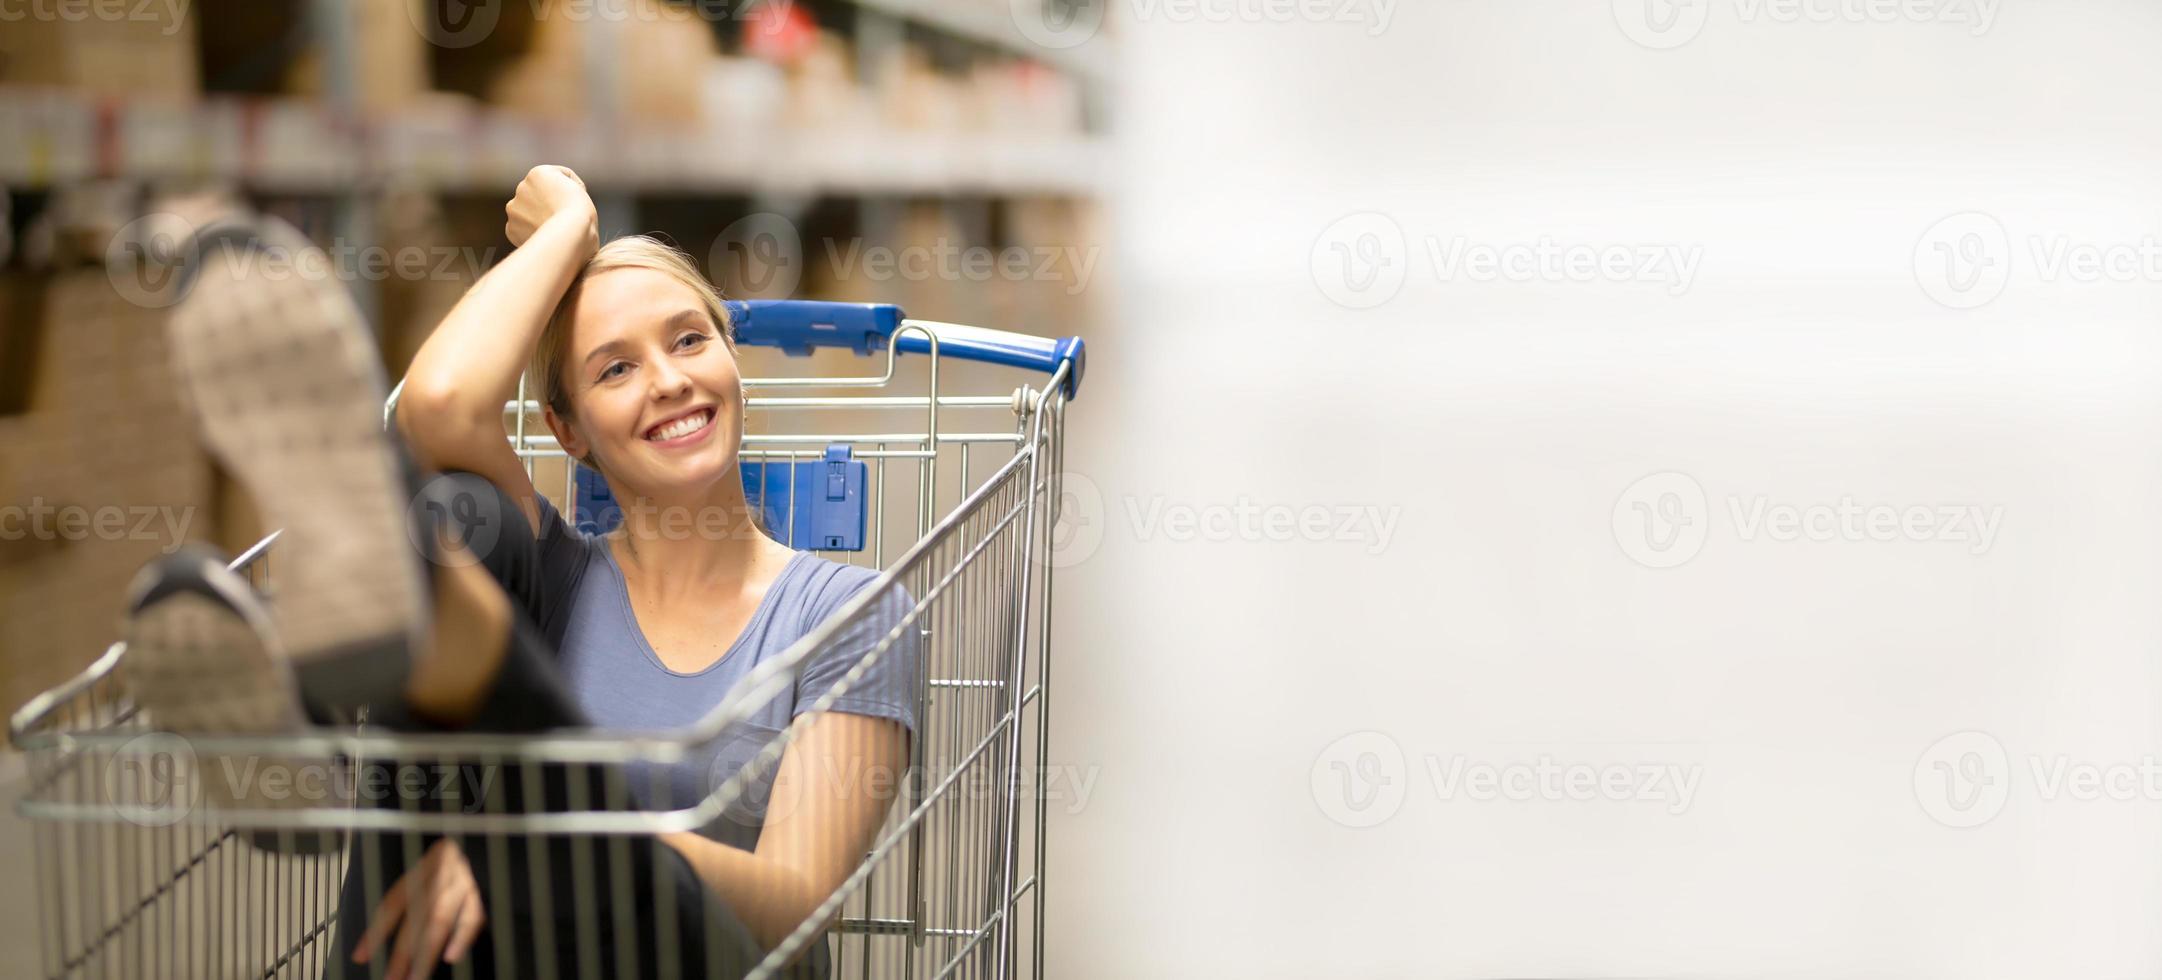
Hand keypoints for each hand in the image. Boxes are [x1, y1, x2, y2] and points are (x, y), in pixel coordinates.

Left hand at [352, 838, 485, 978]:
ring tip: (415, 977)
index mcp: (421, 869)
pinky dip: (462, 937)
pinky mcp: (484, 891)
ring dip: (427, 953)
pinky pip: (473, 916)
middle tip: (391, 979)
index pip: (393, 903)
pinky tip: (452, 957)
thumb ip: (414, 894)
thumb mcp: (430, 867)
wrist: (488, 834)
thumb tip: (386, 929)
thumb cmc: (453, 859)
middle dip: (402, 952)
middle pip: (416, 917)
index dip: (377, 931)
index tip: (360, 956)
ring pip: (440, 920)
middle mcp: (439, 875)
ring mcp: (462, 883)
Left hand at [505, 165, 596, 251]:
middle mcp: (520, 188)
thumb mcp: (578, 187)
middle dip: (546, 203)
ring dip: (536, 217)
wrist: (570, 235)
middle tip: (563, 216)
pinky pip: (521, 229)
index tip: (575, 202)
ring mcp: (513, 210)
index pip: (554, 178)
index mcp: (537, 173)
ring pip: (526, 212)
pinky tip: (544, 235)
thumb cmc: (580, 212)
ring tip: (554, 228)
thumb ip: (562, 185)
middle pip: (537, 195)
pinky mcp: (511, 229)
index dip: (568, 190)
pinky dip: (530, 232)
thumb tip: (553, 194)